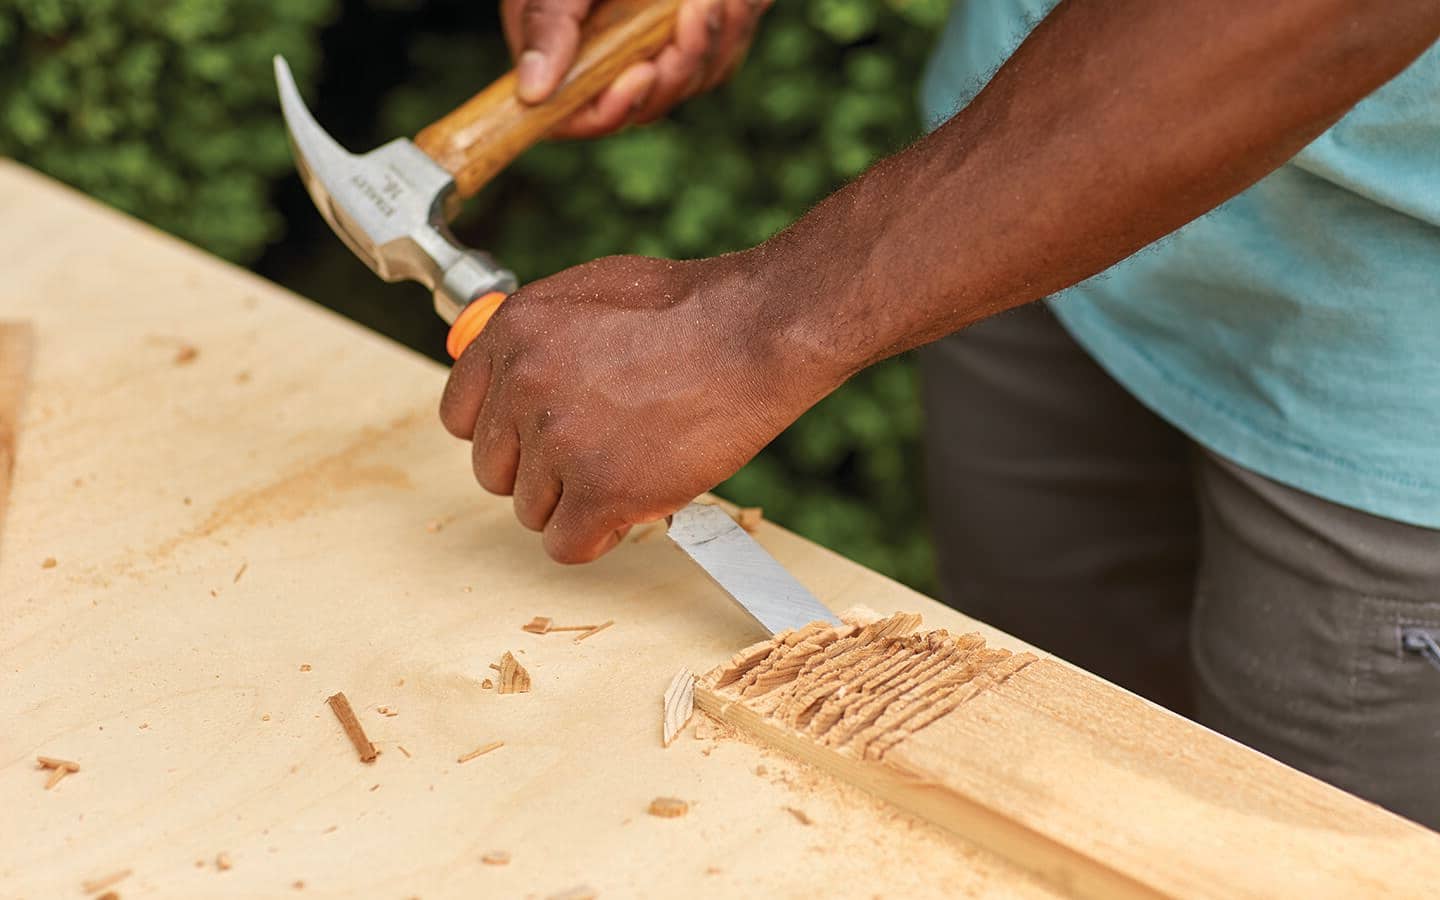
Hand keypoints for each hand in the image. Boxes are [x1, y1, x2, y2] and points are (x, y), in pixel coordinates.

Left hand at [439, 252, 826, 562]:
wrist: (752, 334)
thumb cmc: (688, 308)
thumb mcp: (591, 292)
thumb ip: (538, 337)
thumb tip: (508, 374)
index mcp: (514, 332)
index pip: (460, 414)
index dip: (502, 433)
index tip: (530, 441)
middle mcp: (524, 385)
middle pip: (493, 470)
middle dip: (539, 472)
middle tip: (593, 456)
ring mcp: (561, 441)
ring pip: (531, 512)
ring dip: (574, 503)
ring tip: (626, 470)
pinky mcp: (602, 490)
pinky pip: (566, 545)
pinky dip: (596, 538)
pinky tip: (628, 510)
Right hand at [501, 0, 770, 138]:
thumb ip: (547, 27)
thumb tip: (531, 93)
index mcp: (567, 63)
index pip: (585, 118)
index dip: (613, 109)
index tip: (642, 71)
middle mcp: (613, 70)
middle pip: (653, 103)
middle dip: (679, 63)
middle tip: (694, 9)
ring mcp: (660, 57)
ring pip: (696, 79)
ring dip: (713, 38)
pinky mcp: (698, 39)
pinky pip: (725, 52)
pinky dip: (735, 22)